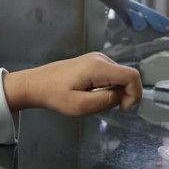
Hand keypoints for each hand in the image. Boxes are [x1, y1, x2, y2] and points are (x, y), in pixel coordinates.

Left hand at [2, 52, 142, 115]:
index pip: (132, 76)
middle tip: (96, 105)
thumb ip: (106, 101)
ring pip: (117, 78)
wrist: (35, 84)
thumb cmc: (53, 95)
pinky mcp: (92, 62)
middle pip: (125, 78)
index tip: (122, 109)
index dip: (134, 94)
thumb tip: (122, 96)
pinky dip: (103, 88)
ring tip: (88, 98)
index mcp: (99, 67)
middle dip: (118, 95)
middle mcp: (101, 58)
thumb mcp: (81, 106)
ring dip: (109, 93)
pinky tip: (86, 92)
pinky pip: (108, 77)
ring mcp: (96, 59)